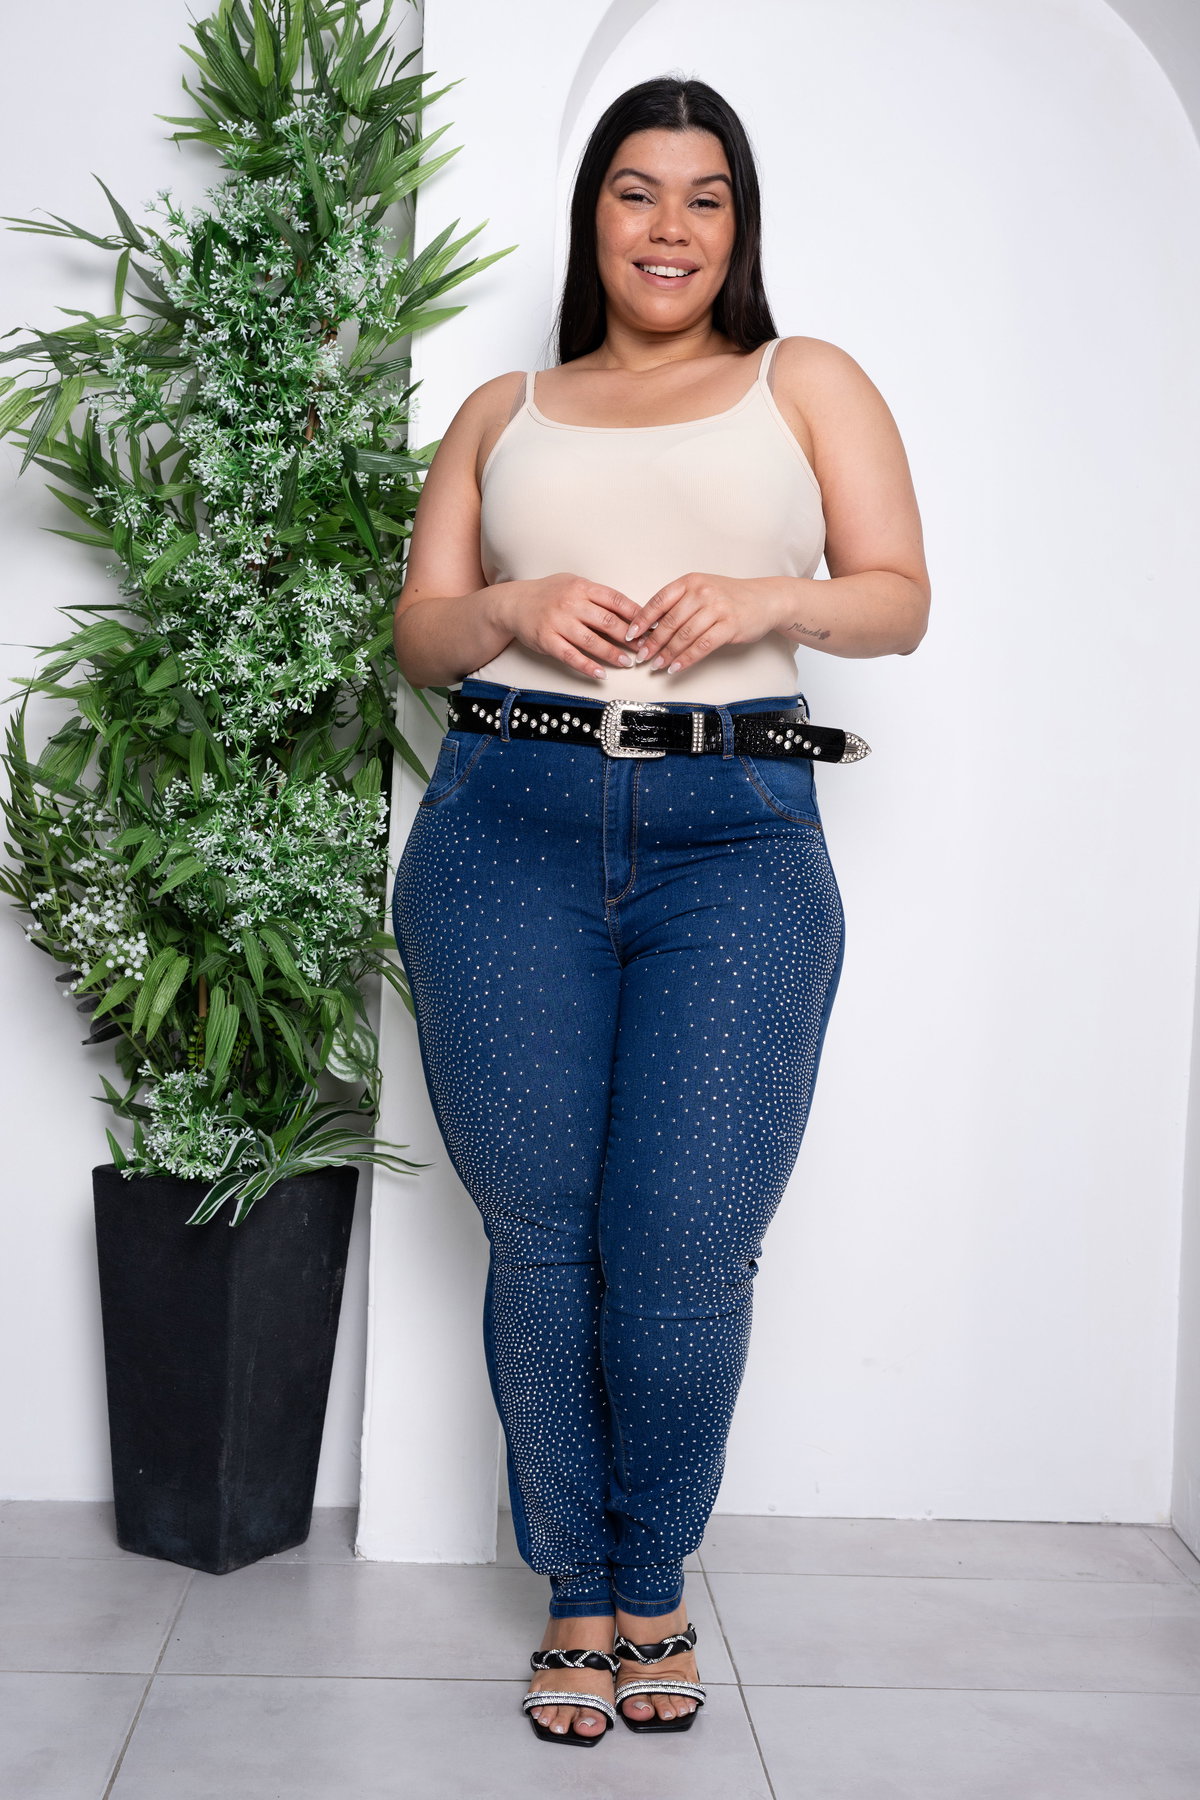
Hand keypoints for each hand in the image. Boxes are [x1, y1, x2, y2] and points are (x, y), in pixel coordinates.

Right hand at [494, 573, 643, 680]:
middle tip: (644, 648)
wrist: (513, 603)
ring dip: (612, 654)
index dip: (636, 614)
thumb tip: (629, 610)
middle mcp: (570, 603)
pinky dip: (587, 667)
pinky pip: (571, 656)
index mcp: (581, 587)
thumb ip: (597, 595)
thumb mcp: (572, 584)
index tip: (650, 626)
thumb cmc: (547, 594)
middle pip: (607, 622)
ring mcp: (558, 622)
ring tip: (627, 662)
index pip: (615, 600)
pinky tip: (600, 674)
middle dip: (629, 637)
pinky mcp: (547, 640)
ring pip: (591, 641)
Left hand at [625, 574, 780, 674]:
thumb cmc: (730, 597)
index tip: (630, 635)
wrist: (765, 599)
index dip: (642, 620)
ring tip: (656, 665)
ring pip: (684, 635)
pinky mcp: (729, 625)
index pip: (659, 601)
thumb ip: (680, 603)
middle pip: (669, 621)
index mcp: (690, 581)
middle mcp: (702, 592)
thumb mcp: (703, 590)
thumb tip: (651, 627)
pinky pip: (702, 646)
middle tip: (641, 655)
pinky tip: (676, 667)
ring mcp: (717, 608)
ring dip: (667, 653)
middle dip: (652, 642)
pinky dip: (686, 659)